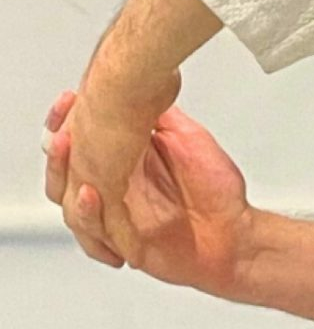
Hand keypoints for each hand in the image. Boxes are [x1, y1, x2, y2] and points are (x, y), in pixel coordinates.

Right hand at [46, 95, 252, 294]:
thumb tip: (141, 84)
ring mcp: (116, 219)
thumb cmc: (218, 191)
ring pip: (72, 202)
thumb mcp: (187, 139)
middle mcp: (113, 192)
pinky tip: (90, 195)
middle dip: (59, 151)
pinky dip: (90, 214)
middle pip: (64, 173)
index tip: (70, 99)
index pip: (81, 142)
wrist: (238, 231)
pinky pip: (97, 234)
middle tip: (62, 128)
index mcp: (123, 164)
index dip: (69, 122)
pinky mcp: (124, 244)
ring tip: (68, 153)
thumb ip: (159, 116)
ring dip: (65, 176)